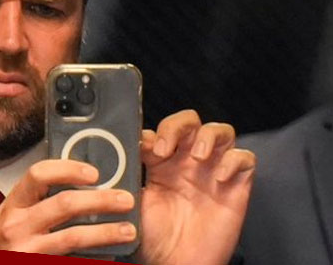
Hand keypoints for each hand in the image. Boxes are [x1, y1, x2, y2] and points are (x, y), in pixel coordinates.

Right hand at [0, 159, 136, 253]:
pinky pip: (73, 262)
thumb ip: (35, 201)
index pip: (38, 175)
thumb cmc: (6, 245)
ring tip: (129, 230)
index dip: (69, 170)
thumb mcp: (11, 217)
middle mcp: (16, 226)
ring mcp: (28, 252)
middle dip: (100, 200)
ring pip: (73, 237)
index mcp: (12, 205)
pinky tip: (113, 258)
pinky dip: (95, 259)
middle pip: (63, 204)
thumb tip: (74, 177)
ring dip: (105, 232)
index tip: (95, 173)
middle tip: (126, 199)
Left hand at [138, 110, 255, 264]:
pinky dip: (234, 160)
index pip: (159, 131)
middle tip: (165, 147)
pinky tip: (219, 177)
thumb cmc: (153, 238)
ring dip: (209, 136)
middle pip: (190, 122)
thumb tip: (115, 152)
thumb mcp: (133, 201)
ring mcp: (213, 171)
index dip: (152, 133)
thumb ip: (127, 175)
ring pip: (220, 131)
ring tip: (197, 156)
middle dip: (177, 126)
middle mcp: (187, 162)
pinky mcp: (236, 186)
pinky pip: (245, 158)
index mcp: (161, 163)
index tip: (142, 148)